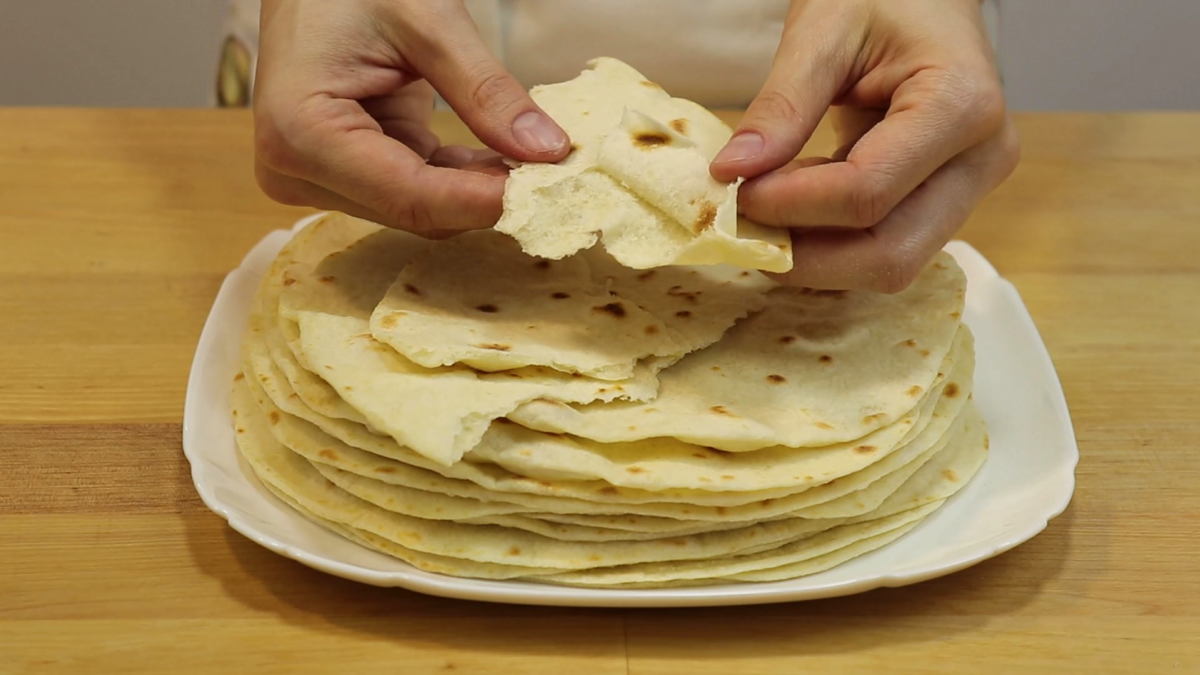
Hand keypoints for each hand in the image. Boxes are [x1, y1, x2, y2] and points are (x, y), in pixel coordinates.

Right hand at [253, 0, 569, 236]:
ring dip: (478, 189)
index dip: (482, 202)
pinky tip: (507, 158)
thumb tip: (548, 150)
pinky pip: (417, 190)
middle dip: (486, 197)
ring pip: (420, 208)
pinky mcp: (345, 173)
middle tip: (557, 175)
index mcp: (300, 132)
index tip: (550, 191)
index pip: (408, 195)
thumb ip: (486, 90)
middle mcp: (297, 169)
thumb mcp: (426, 20)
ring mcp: (318, 177)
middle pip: (414, 210)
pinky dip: (462, 178)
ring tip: (536, 161)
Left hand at [711, 0, 1018, 291]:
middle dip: (805, 255)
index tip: (734, 190)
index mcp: (962, 105)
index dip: (790, 206)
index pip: (867, 192)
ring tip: (764, 212)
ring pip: (890, 265)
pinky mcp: (948, 202)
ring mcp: (971, 188)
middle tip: (741, 224)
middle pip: (888, 254)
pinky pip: (887, 247)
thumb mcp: (823, 31)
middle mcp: (981, 159)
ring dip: (816, 257)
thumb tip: (732, 173)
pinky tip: (792, 208)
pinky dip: (830, 244)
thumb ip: (781, 105)